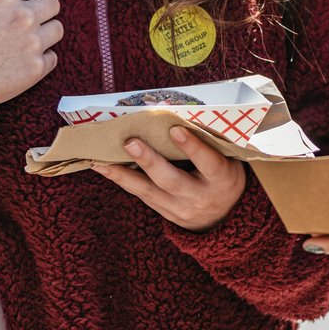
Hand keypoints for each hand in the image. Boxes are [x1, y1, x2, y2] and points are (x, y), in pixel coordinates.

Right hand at [0, 0, 61, 119]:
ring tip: (28, 46)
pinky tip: (23, 66)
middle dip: (44, 12)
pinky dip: (41, 61)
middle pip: (52, 3)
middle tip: (32, 25)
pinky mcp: (38, 66)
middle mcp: (22, 15)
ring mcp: (33, 41)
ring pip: (58, 29)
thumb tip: (15, 7)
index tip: (18, 9)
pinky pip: (52, 57)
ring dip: (46, 36)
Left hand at [93, 126, 246, 231]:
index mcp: (221, 180)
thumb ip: (208, 142)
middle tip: (130, 143)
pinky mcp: (166, 214)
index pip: (209, 163)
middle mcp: (200, 197)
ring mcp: (181, 209)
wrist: (225, 215)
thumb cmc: (224, 174)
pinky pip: (142, 196)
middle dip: (149, 162)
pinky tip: (105, 168)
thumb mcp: (227, 159)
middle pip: (172, 181)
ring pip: (150, 192)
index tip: (175, 129)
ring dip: (123, 174)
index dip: (193, 148)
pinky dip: (123, 180)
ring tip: (100, 160)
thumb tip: (176, 114)